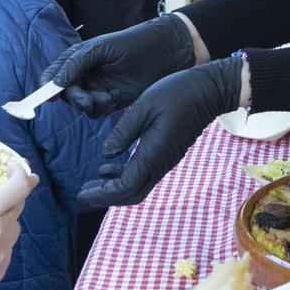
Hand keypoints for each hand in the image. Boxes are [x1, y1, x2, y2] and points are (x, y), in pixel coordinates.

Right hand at [0, 169, 35, 289]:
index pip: (18, 188)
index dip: (21, 175)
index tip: (13, 170)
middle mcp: (0, 231)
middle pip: (19, 206)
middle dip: (12, 194)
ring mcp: (3, 252)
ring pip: (13, 227)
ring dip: (4, 218)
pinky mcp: (1, 269)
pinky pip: (6, 246)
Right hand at [42, 14, 197, 114]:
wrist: (162, 53)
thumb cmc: (131, 43)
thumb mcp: (101, 48)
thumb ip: (77, 63)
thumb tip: (56, 82)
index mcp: (78, 58)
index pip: (54, 73)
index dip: (47, 85)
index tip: (48, 95)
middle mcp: (84, 74)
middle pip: (66, 93)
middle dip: (74, 98)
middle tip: (86, 100)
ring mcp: (97, 88)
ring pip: (81, 105)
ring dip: (90, 105)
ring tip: (107, 98)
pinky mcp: (111, 100)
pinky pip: (97, 111)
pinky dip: (102, 108)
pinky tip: (115, 98)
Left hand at [76, 58, 242, 209]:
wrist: (208, 91)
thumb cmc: (175, 94)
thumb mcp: (143, 107)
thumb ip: (123, 132)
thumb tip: (105, 154)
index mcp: (153, 153)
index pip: (125, 186)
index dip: (103, 194)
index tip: (82, 194)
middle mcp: (160, 163)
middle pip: (132, 194)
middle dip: (106, 198)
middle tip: (82, 195)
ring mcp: (165, 161)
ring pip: (138, 187)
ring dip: (114, 189)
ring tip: (91, 184)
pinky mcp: (167, 154)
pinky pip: (144, 175)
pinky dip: (125, 177)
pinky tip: (109, 167)